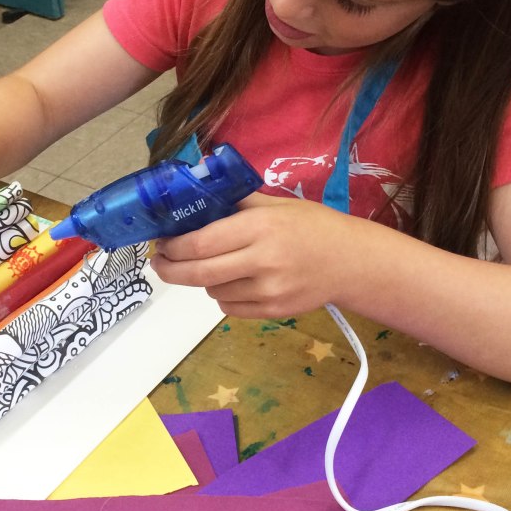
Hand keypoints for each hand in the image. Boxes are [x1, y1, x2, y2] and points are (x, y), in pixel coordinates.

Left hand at [149, 192, 359, 317]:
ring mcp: (268, 291)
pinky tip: (235, 281)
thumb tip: (196, 198)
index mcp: (260, 227)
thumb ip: (236, 203)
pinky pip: (229, 308)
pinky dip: (223, 295)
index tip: (161, 243)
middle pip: (198, 273)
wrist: (351, 262)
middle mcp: (262, 260)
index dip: (173, 246)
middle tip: (159, 263)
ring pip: (212, 291)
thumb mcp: (275, 205)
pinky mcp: (273, 312)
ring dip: (203, 279)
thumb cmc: (313, 226)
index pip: (201, 242)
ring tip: (214, 264)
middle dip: (170, 269)